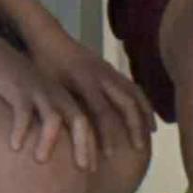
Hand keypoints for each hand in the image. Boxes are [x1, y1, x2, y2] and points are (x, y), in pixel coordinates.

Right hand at [0, 35, 97, 169]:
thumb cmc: (13, 87)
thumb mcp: (34, 102)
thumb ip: (45, 122)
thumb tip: (50, 154)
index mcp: (62, 98)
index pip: (86, 124)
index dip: (90, 146)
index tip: (91, 170)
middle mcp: (54, 94)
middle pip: (79, 120)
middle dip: (83, 145)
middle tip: (83, 169)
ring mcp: (37, 90)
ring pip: (53, 117)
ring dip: (50, 141)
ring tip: (41, 161)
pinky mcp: (17, 88)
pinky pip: (23, 111)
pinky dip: (21, 129)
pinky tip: (15, 146)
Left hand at [26, 26, 154, 159]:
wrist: (48, 37)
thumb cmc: (44, 67)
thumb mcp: (49, 88)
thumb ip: (60, 110)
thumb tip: (66, 141)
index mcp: (84, 80)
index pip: (102, 111)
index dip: (107, 134)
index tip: (111, 155)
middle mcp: (102, 75)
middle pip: (126, 102)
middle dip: (135, 126)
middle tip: (139, 149)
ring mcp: (109, 70)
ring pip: (134, 93)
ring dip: (143, 114)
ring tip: (149, 135)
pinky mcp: (111, 69)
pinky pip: (133, 87)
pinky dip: (142, 103)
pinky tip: (145, 117)